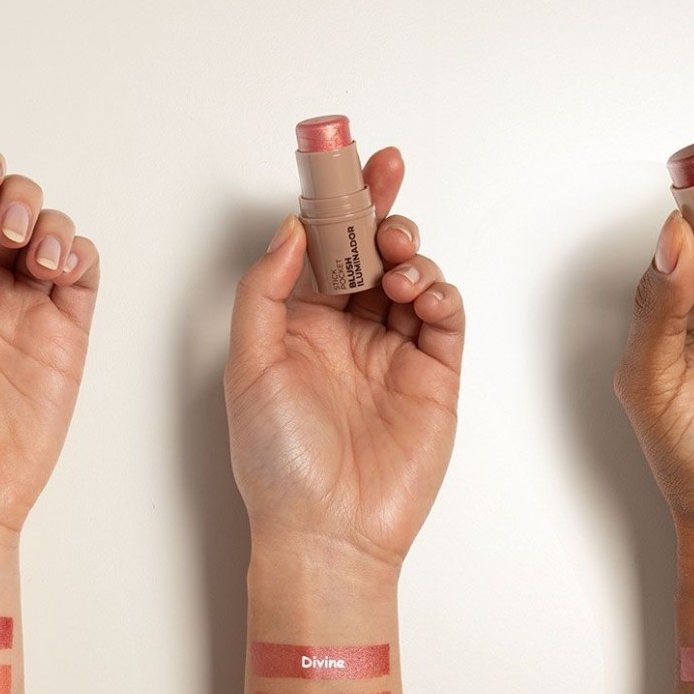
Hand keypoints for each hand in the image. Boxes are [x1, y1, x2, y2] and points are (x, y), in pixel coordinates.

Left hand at [225, 148, 464, 570]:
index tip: (346, 161)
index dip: (335, 203)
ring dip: (408, 253)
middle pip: (372, 252)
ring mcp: (394, 354)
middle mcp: (348, 334)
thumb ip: (266, 290)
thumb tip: (292, 229)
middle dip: (381, 208)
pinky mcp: (434, 377)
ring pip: (412, 277)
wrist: (327, 532)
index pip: (323, 249)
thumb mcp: (248, 365)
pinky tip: (422, 294)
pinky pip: (445, 318)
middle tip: (388, 174)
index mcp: (300, 327)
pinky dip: (440, 294)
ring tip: (397, 260)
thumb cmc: (278, 462)